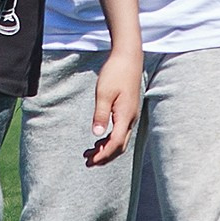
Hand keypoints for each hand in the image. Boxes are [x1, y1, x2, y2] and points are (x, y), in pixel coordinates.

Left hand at [85, 50, 142, 165]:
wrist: (129, 58)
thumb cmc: (115, 73)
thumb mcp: (104, 93)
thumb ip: (100, 115)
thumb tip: (96, 135)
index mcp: (125, 116)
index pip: (115, 143)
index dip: (104, 155)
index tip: (91, 161)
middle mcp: (131, 118)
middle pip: (120, 146)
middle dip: (105, 157)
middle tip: (88, 163)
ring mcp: (131, 115)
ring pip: (120, 140)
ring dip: (106, 149)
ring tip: (90, 154)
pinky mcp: (128, 110)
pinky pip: (120, 131)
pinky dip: (110, 139)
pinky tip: (99, 139)